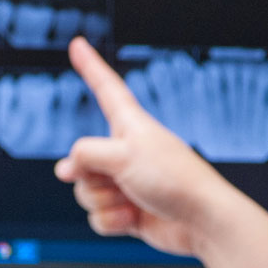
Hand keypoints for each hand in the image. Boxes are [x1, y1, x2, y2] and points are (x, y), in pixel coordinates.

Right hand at [54, 37, 242, 258]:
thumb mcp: (123, 155)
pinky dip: (112, 221)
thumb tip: (65, 170)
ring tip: (132, 200)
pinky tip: (134, 218)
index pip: (105, 88)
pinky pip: (98, 217)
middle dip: (91, 178)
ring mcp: (125, 182)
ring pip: (85, 192)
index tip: (78, 44)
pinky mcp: (127, 211)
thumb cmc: (174, 179)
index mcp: (130, 125)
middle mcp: (125, 151)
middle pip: (81, 160)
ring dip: (104, 202)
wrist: (202, 222)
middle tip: (118, 179)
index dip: (90, 66)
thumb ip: (85, 155)